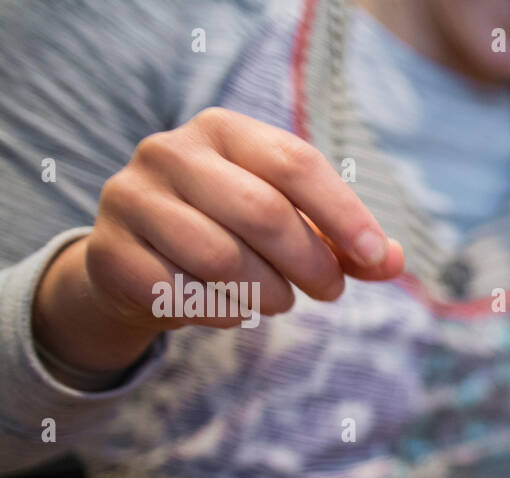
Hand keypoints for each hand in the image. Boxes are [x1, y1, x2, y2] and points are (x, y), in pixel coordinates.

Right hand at [33, 108, 403, 378]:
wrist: (140, 266)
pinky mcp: (110, 252)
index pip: (295, 162)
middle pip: (263, 212)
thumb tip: (396, 261)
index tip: (376, 257)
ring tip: (279, 300)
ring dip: (269, 293)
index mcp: (223, 130)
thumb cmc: (233, 236)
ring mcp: (131, 198)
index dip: (343, 213)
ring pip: (222, 258)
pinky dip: (222, 313)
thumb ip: (346, 244)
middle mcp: (170, 151)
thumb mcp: (292, 228)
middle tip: (330, 291)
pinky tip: (229, 309)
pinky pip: (183, 294)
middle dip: (311, 262)